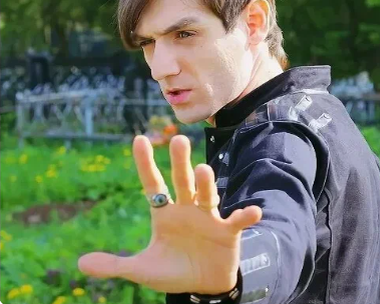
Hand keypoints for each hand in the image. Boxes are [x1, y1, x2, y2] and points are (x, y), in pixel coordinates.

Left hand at [78, 135, 261, 293]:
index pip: (153, 184)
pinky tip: (252, 212)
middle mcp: (187, 208)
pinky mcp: (228, 231)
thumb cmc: (173, 271)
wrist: (203, 286)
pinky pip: (236, 221)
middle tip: (178, 140)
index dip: (145, 164)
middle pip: (182, 181)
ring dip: (206, 184)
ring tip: (203, 170)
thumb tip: (80, 263)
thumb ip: (114, 265)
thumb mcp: (142, 269)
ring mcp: (208, 218)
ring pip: (207, 195)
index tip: (139, 139)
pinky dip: (244, 216)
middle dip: (180, 162)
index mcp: (164, 213)